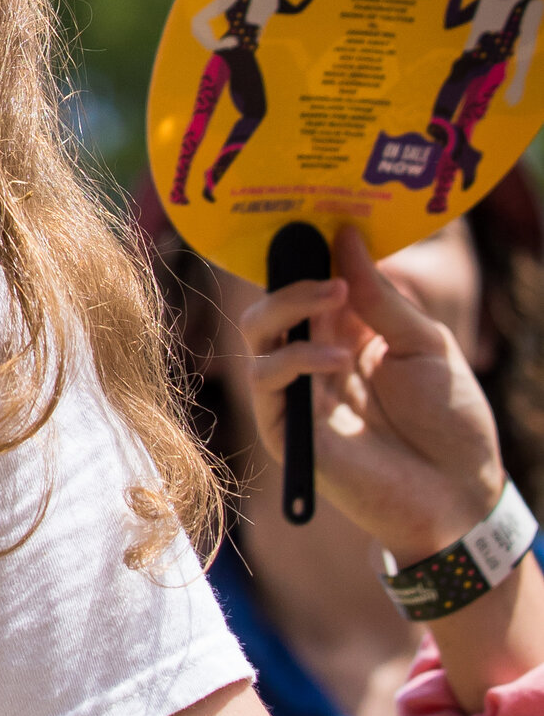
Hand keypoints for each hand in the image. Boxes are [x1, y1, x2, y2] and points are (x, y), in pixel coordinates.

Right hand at [232, 227, 505, 563]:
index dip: (305, 255)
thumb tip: (345, 236)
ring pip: (255, 336)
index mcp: (346, 334)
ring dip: (288, 307)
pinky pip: (267, 384)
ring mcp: (298, 395)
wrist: (460, 493)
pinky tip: (336, 360)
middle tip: (330, 273)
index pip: (306, 285)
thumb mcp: (425, 343)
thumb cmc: (451, 420)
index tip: (319, 223)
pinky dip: (295, 360)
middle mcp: (313, 359)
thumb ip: (381, 298)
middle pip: (270, 305)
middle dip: (292, 279)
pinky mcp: (289, 433)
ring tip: (334, 297)